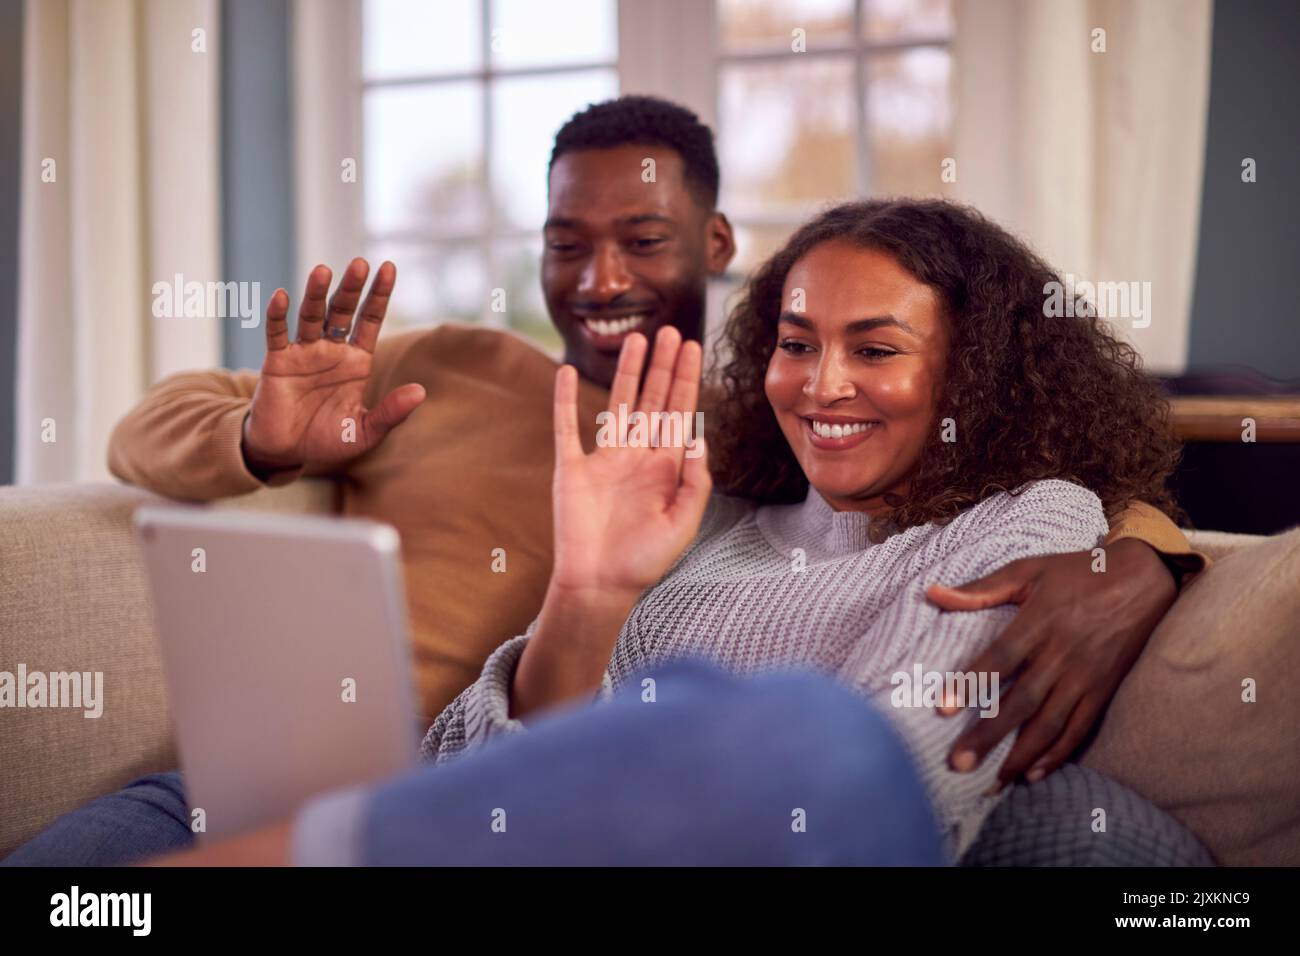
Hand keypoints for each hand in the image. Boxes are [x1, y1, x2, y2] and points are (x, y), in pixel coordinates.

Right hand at [241, 258, 425, 475]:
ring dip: (317, 294)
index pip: (370, 320)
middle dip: (351, 288)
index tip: (388, 268)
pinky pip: (277, 334)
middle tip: (359, 263)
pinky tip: (283, 296)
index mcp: (357, 361)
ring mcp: (304, 352)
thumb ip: (391, 412)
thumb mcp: (366, 431)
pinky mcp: (278, 362)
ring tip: (323, 271)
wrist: (288, 452)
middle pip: (342, 311)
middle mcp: (331, 349)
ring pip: (312, 316)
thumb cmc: (328, 440)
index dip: (378, 296)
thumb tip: (421, 392)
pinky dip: (278, 316)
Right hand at [549, 326, 711, 599]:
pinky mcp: (572, 468)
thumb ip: (695, 481)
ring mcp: (603, 460)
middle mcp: (635, 457)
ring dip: (626, 372)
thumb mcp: (683, 523)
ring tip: (636, 340)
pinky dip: (566, 400)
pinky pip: (567, 427)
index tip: (692, 347)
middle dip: (662, 366)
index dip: (685, 379)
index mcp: (664, 468)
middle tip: (671, 330)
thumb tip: (699, 436)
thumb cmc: (643, 561)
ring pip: (617, 405)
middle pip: (652, 400)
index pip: (678, 412)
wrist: (599, 585)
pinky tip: (567, 372)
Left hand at [926, 538, 1176, 789]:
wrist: (1145, 579)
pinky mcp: (1104, 690)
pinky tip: (1033, 774)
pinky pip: (1080, 729)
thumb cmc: (1078, 572)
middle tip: (959, 763)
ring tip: (991, 784)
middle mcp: (1062, 654)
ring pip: (1049, 725)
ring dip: (1019, 756)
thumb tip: (933, 592)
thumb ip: (981, 588)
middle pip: (1020, 702)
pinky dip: (1057, 754)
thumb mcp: (1029, 569)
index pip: (999, 658)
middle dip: (988, 735)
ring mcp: (1085, 677)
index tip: (941, 710)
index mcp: (1039, 622)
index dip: (971, 684)